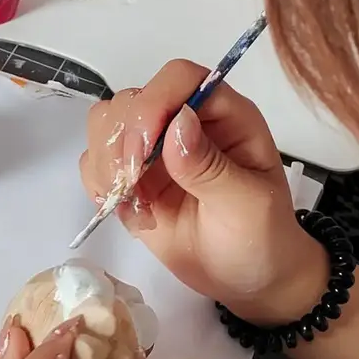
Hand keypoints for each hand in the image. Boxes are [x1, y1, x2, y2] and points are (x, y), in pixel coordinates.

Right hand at [81, 60, 327, 323]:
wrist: (248, 280)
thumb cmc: (261, 238)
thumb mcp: (248, 205)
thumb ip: (212, 166)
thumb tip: (178, 122)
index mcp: (224, 116)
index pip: (181, 79)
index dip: (156, 101)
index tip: (145, 148)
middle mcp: (184, 123)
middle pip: (132, 98)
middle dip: (123, 139)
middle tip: (132, 182)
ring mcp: (154, 150)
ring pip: (106, 123)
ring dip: (107, 160)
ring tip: (127, 198)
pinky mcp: (132, 179)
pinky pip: (96, 161)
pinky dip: (98, 182)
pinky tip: (122, 208)